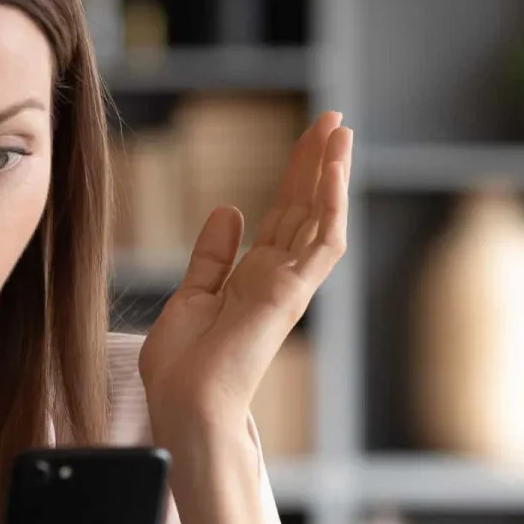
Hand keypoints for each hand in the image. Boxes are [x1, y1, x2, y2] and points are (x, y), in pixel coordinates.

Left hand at [138, 111, 352, 428]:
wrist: (186, 404)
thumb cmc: (183, 367)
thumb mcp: (190, 296)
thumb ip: (212, 255)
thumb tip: (228, 209)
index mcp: (254, 278)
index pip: (283, 217)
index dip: (294, 177)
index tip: (305, 140)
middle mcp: (278, 278)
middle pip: (304, 208)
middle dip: (317, 163)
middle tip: (331, 119)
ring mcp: (290, 285)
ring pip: (320, 217)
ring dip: (331, 172)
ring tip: (339, 129)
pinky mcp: (294, 293)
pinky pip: (323, 240)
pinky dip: (331, 202)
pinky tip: (332, 166)